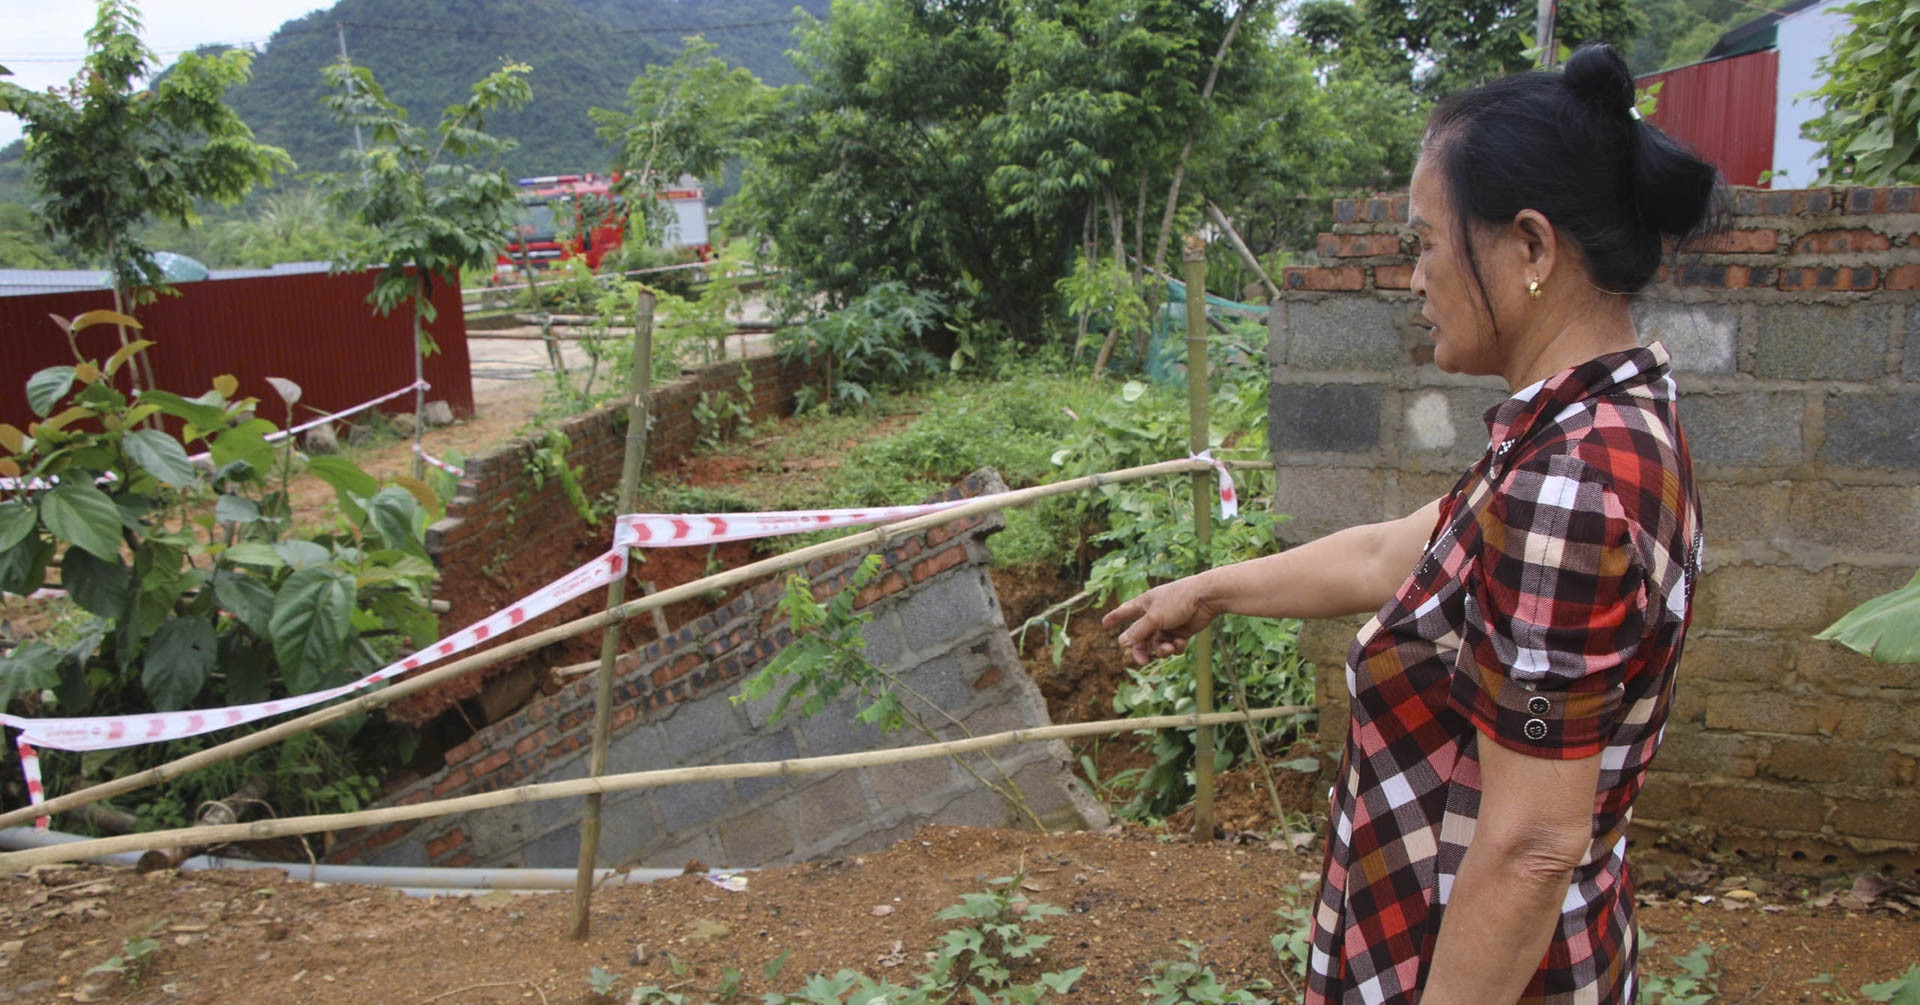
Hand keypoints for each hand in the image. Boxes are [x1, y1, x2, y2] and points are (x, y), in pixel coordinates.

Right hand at [1101, 578, 1216, 665]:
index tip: (1104, 623)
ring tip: (1169, 649)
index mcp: (1144, 604)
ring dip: (1162, 650)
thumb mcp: (1154, 618)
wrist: (1206, 598)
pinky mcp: (1181, 631)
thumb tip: (1121, 642)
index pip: (1125, 611)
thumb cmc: (1178, 601)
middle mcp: (1154, 614)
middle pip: (1141, 637)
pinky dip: (1176, 646)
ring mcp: (1168, 624)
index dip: (1115, 617)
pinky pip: (1173, 645)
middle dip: (1142, 650)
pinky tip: (1181, 642)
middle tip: (1142, 662)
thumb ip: (1138, 631)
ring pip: (1158, 644)